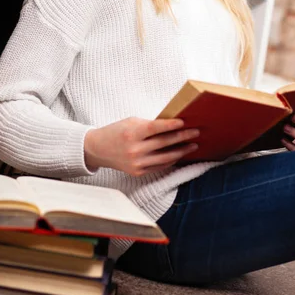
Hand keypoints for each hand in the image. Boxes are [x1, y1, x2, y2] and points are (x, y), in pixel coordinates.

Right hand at [84, 117, 199, 174]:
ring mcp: (136, 163)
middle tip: (196, 132)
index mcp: (132, 133)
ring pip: (165, 157)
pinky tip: (180, 154)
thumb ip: (150, 125)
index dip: (172, 125)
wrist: (98, 149)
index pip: (156, 128)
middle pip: (164, 143)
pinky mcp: (138, 172)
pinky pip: (159, 166)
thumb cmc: (117, 131)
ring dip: (182, 151)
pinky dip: (171, 160)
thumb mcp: (131, 122)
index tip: (185, 122)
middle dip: (182, 137)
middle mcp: (134, 150)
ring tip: (193, 145)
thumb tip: (173, 125)